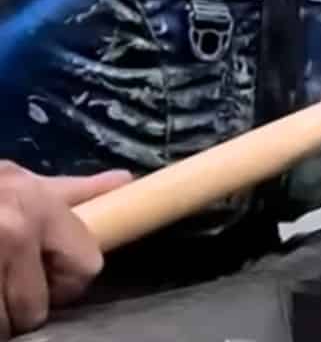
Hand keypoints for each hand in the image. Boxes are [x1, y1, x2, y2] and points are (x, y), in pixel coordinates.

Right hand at [0, 163, 130, 337]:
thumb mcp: (18, 182)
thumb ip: (70, 193)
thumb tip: (124, 181)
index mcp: (37, 206)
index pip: (86, 268)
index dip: (65, 281)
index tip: (46, 277)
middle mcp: (12, 232)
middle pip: (37, 308)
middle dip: (20, 307)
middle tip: (1, 284)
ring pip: (3, 325)